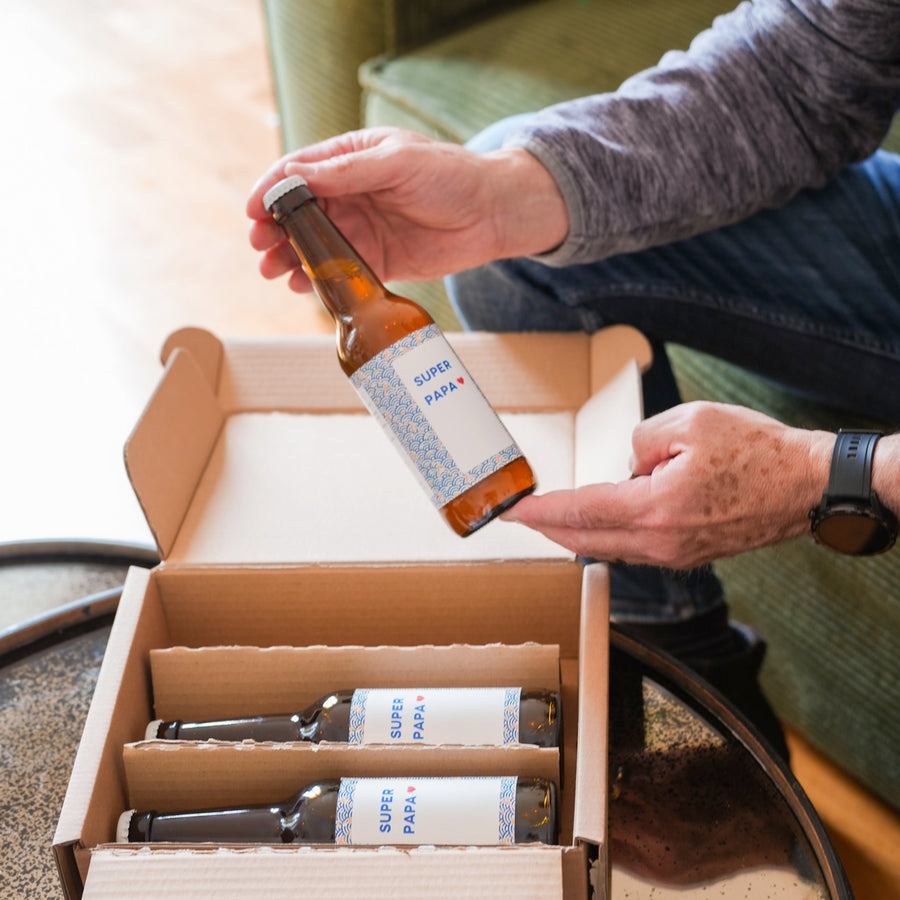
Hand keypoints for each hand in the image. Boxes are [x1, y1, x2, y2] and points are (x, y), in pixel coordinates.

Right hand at [247, 127, 567, 292]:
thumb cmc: (450, 175)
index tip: (254, 212)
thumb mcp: (397, 162)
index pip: (299, 172)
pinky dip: (318, 280)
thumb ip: (347, 171)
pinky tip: (302, 286)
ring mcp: (362, 228)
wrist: (493, 213)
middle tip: (261, 248)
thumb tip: (296, 178)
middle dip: (275, 230)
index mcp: (351, 158)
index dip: (272, 191)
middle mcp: (351, 193)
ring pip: (314, 245)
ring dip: (290, 257)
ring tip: (274, 271)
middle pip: (299, 212)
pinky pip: (339, 271)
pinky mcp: (377, 260)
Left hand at [503, 401, 834, 567]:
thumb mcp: (689, 422)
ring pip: (610, 548)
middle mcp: (661, 542)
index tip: (514, 510)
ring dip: (578, 534)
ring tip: (554, 519)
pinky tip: (602, 524)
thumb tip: (628, 465)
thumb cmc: (758, 451)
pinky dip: (609, 537)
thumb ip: (640, 441)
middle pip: (587, 539)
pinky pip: (636, 550)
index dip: (542, 510)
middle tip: (524, 517)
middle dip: (550, 527)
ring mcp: (676, 554)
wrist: (809, 486)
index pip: (581, 511)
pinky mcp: (690, 554)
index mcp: (655, 510)